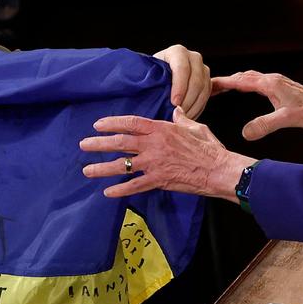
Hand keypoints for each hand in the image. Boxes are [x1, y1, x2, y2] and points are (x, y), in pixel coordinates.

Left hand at [80, 107, 255, 199]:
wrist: (219, 170)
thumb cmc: (210, 148)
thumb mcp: (195, 127)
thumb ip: (182, 119)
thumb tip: (177, 111)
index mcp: (162, 129)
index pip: (131, 123)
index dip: (112, 123)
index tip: (98, 124)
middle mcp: (154, 145)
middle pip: (120, 142)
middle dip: (99, 143)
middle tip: (83, 144)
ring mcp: (155, 163)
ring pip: (122, 165)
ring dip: (102, 167)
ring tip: (87, 170)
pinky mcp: (159, 180)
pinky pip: (135, 185)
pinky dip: (120, 190)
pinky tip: (107, 192)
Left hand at [152, 44, 210, 118]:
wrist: (154, 76)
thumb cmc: (148, 77)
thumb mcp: (147, 76)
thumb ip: (151, 83)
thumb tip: (153, 96)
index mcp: (177, 52)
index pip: (182, 69)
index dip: (179, 87)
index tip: (174, 103)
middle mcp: (193, 58)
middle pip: (197, 81)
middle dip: (188, 101)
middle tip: (178, 116)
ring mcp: (203, 69)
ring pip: (205, 90)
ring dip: (194, 107)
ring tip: (182, 119)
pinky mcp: (207, 81)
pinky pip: (214, 90)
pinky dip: (212, 96)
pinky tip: (218, 94)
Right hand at [212, 71, 302, 139]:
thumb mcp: (287, 119)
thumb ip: (265, 125)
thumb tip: (244, 134)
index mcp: (270, 84)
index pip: (240, 81)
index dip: (222, 83)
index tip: (206, 84)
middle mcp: (273, 80)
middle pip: (243, 77)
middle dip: (226, 81)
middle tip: (208, 87)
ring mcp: (279, 84)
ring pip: (252, 79)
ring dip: (236, 82)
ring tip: (223, 88)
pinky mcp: (284, 90)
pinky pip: (259, 84)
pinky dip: (247, 86)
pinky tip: (248, 93)